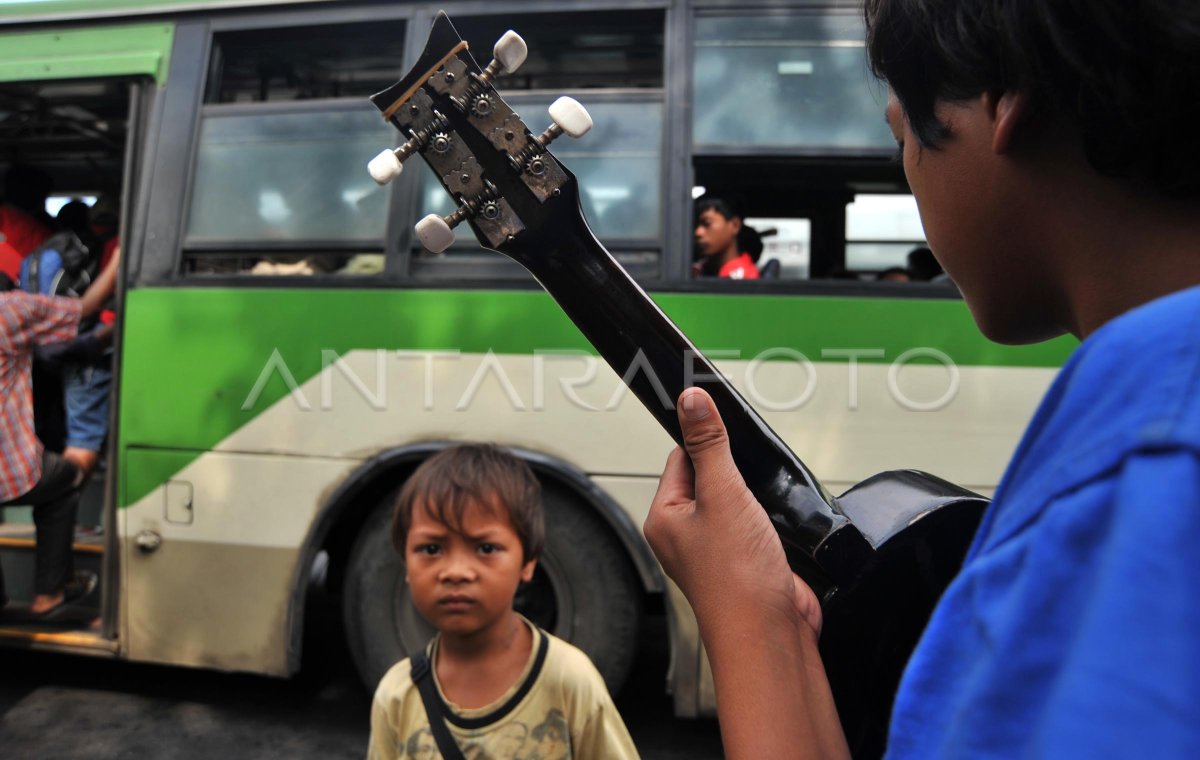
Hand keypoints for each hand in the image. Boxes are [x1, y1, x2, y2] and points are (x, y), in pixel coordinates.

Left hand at [644, 387, 821, 638]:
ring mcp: (716, 550)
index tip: (724, 432)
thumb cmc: (737, 578)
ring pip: (736, 503)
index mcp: (665, 518)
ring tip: (760, 514)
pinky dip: (769, 521)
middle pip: (710, 478)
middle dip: (736, 474)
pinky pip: (755, 526)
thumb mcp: (723, 493)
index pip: (680, 458)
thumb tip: (692, 400)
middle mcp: (685, 535)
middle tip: (748, 485)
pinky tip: (775, 528)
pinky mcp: (746, 562)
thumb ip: (709, 444)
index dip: (706, 444)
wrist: (770, 634)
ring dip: (755, 500)